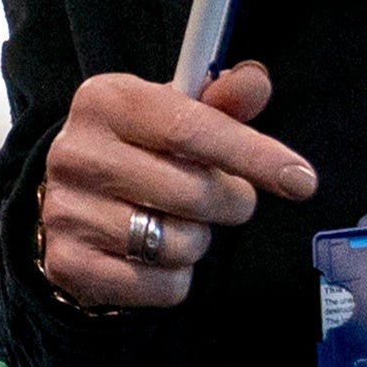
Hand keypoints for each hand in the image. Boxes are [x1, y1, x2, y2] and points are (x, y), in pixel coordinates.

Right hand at [37, 62, 312, 310]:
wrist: (72, 204)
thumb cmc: (140, 152)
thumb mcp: (175, 115)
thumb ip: (221, 102)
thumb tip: (255, 81)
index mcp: (104, 101)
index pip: (188, 129)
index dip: (252, 155)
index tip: (301, 179)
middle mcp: (75, 152)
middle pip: (192, 193)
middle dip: (230, 203)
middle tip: (224, 199)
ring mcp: (66, 211)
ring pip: (179, 244)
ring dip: (197, 241)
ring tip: (178, 224)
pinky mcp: (69, 264)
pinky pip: (162, 285)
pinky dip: (175, 278)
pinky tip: (156, 256)